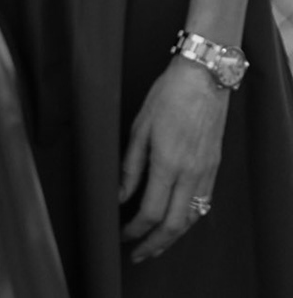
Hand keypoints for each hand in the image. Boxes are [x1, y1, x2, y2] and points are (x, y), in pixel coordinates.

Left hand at [120, 58, 227, 262]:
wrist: (204, 79)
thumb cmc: (167, 97)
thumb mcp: (138, 127)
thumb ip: (130, 165)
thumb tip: (120, 195)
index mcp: (169, 164)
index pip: (152, 212)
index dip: (136, 230)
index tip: (122, 236)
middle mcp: (192, 173)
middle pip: (176, 224)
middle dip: (155, 244)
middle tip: (137, 254)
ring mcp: (207, 172)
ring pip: (193, 217)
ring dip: (174, 237)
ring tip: (155, 245)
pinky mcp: (214, 167)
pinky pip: (203, 203)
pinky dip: (188, 219)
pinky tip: (176, 222)